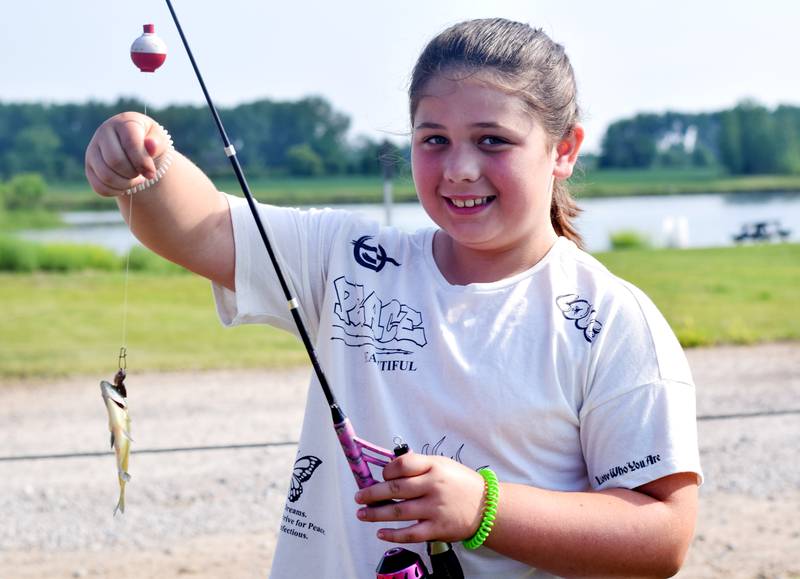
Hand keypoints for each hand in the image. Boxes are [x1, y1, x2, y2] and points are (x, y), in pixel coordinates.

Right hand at [85, 112, 169, 196]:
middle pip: (115, 161)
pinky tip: (126, 186)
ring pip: (106, 176)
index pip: (130, 143)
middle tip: (143, 175)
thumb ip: (157, 143)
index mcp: (123, 123)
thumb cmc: (150, 144)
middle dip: (133, 173)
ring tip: (137, 180)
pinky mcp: (89, 166)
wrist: (138, 149)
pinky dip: (116, 191)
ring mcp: (93, 150)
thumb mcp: (159, 141)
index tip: (151, 172)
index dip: (142, 162)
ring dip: (126, 184)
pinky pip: (99, 186)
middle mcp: (104, 133)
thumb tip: (151, 145)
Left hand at [354, 452, 485, 543]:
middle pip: (395, 488)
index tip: (380, 475)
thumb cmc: (461, 483)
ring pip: (398, 511)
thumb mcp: (443, 465)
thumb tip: (391, 469)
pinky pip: (410, 534)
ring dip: (376, 514)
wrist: (487, 506)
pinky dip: (392, 534)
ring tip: (362, 513)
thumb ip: (419, 466)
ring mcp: (435, 509)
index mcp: (434, 467)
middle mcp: (433, 487)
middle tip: (359, 496)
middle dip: (372, 493)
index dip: (386, 470)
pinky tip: (381, 533)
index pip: (402, 465)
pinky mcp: (437, 529)